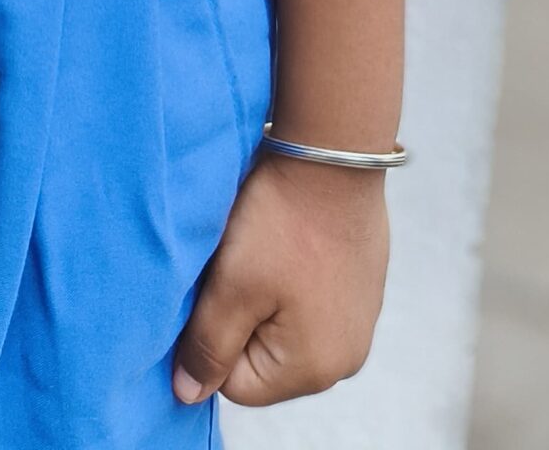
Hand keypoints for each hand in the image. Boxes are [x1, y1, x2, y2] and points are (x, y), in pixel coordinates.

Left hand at [170, 150, 390, 407]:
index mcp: (314, 369)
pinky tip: (287, 240)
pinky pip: (308, 301)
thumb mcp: (231, 285)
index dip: (212, 336)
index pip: (236, 384)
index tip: (216, 287)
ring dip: (263, 295)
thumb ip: (208, 347)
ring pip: (283, 326)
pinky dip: (289, 276)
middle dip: (240, 316)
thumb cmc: (281, 220)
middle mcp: (345, 358)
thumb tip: (187, 395)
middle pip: (263, 359)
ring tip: (264, 248)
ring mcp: (358, 323)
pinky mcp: (361, 288)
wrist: (333, 152)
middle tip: (239, 264)